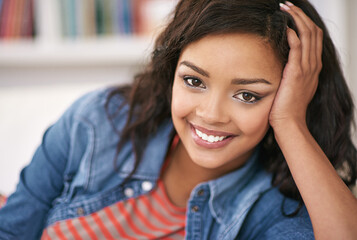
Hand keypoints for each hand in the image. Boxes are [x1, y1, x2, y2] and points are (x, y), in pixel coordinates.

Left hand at [269, 2, 322, 129]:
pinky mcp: (296, 73)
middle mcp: (313, 65)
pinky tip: (285, 28)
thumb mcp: (293, 85)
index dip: (304, 22)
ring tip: (285, 9)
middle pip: (313, 31)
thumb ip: (292, 71)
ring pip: (308, 35)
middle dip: (300, 15)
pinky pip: (298, 49)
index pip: (314, 37)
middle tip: (287, 5)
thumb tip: (282, 61)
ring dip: (296, 19)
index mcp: (313, 67)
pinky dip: (293, 35)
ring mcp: (307, 69)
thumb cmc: (287, 107)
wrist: (289, 122)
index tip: (291, 14)